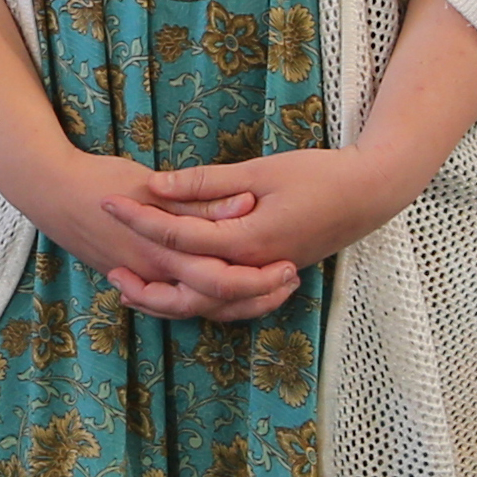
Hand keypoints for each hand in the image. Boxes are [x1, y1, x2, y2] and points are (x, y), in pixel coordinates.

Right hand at [17, 146, 303, 325]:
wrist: (49, 191)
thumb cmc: (99, 181)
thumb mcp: (152, 185)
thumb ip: (201, 199)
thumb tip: (245, 204)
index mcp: (163, 254)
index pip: (222, 281)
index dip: (259, 280)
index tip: (289, 266)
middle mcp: (156, 276)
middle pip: (216, 303)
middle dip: (256, 297)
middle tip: (289, 280)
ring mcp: (145, 280)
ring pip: (197, 307)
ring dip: (236, 302)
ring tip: (270, 288)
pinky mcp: (138, 276)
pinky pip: (177, 300)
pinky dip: (206, 300)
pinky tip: (228, 290)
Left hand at [113, 143, 410, 286]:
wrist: (370, 195)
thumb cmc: (319, 175)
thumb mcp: (261, 170)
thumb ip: (208, 182)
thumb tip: (158, 186)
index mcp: (246, 240)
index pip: (178, 236)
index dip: (139, 218)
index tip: (107, 203)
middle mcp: (252, 269)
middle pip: (184, 289)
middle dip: (143, 279)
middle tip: (106, 265)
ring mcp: (263, 278)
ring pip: (205, 306)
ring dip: (165, 301)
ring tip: (130, 289)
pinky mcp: (270, 277)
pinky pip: (226, 305)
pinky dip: (196, 303)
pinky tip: (176, 291)